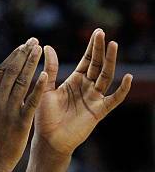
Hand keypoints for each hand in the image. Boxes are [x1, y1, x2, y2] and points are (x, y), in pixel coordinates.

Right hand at [0, 38, 46, 171]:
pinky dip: (37, 88)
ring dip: (31, 64)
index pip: (2, 71)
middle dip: (24, 54)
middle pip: (12, 72)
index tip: (23, 45)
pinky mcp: (20, 123)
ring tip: (40, 49)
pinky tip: (45, 75)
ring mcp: (8, 111)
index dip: (14, 56)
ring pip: (21, 82)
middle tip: (34, 41)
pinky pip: (30, 102)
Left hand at [33, 29, 132, 156]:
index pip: (87, 60)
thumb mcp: (46, 88)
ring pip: (106, 76)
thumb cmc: (45, 117)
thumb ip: (50, 68)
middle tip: (102, 33)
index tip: (97, 32)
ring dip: (110, 61)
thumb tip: (46, 46)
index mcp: (75, 81)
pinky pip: (113, 99)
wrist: (48, 140)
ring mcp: (94, 99)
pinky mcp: (98, 111)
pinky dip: (122, 89)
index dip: (92, 47)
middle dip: (100, 49)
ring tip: (113, 45)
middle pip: (97, 64)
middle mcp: (87, 88)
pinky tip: (127, 77)